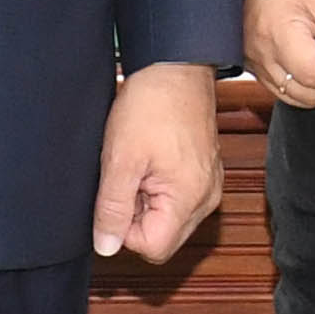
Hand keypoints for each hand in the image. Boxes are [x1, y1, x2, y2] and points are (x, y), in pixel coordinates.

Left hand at [90, 61, 221, 262]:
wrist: (176, 65)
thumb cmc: (152, 105)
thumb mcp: (120, 159)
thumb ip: (113, 208)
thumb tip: (106, 247)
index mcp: (190, 200)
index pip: (152, 248)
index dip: (124, 229)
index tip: (115, 196)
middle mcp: (206, 199)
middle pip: (162, 236)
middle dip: (136, 216)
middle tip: (126, 177)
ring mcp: (208, 186)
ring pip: (167, 218)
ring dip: (145, 200)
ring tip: (138, 165)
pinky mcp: (204, 173)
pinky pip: (176, 198)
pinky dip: (157, 187)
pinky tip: (148, 160)